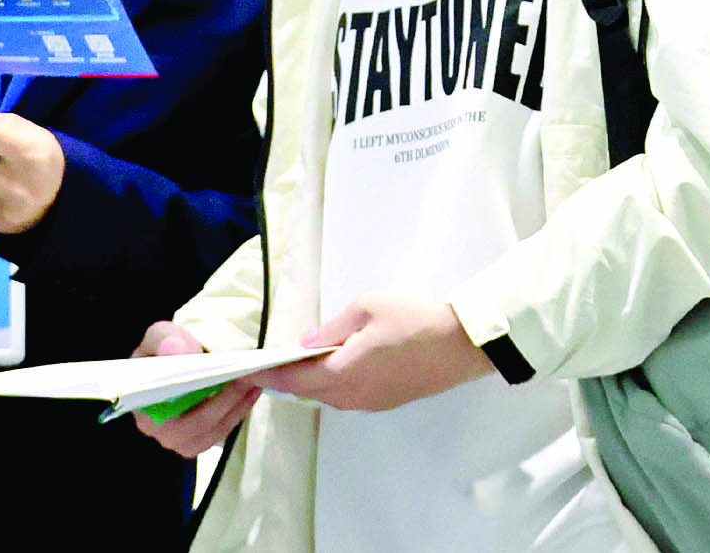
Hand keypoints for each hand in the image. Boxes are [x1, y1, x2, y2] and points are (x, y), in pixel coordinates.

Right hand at [130, 321, 257, 455]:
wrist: (177, 361)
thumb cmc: (164, 350)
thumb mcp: (160, 335)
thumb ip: (164, 339)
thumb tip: (177, 351)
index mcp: (139, 402)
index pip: (163, 405)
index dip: (188, 390)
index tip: (214, 371)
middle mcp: (155, 428)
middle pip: (192, 423)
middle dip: (222, 399)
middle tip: (244, 375)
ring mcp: (177, 439)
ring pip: (210, 430)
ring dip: (234, 405)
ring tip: (252, 381)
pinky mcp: (197, 441)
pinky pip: (220, 433)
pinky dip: (237, 412)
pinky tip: (250, 391)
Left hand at [246, 294, 493, 412]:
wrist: (463, 343)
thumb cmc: (414, 319)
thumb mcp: (366, 308)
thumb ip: (332, 328)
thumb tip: (307, 343)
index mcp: (344, 373)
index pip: (294, 381)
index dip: (267, 377)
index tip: (245, 372)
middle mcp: (354, 395)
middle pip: (309, 392)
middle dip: (286, 379)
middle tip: (266, 363)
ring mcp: (373, 402)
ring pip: (330, 395)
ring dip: (311, 381)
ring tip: (296, 361)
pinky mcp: (388, 401)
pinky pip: (349, 395)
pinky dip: (333, 383)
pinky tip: (331, 365)